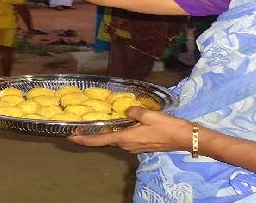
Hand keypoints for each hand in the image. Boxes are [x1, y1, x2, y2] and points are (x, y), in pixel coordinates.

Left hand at [68, 107, 193, 153]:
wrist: (184, 138)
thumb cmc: (167, 127)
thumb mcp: (149, 115)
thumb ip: (134, 112)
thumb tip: (126, 110)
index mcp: (126, 138)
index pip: (100, 141)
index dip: (84, 139)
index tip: (71, 137)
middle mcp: (127, 145)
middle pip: (106, 140)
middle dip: (92, 135)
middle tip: (79, 127)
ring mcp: (135, 146)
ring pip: (116, 138)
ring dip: (105, 133)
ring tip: (96, 123)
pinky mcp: (141, 144)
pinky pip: (125, 138)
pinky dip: (117, 132)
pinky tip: (118, 124)